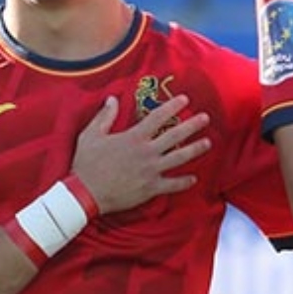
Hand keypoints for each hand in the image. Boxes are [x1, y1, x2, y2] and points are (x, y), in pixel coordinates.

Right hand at [70, 95, 210, 215]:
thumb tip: (112, 98)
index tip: (185, 99)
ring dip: (195, 149)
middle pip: (175, 135)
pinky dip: (184, 182)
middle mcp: (146, 152)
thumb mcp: (90, 136)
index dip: (173, 106)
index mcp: (133, 138)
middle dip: (192, 125)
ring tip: (208, 143)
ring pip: (180, 158)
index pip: (158, 117)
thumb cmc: (86, 164)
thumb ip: (104, 116)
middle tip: (206, 118)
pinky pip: (173, 185)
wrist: (84, 195)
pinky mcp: (151, 188)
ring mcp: (151, 171)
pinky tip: (194, 178)